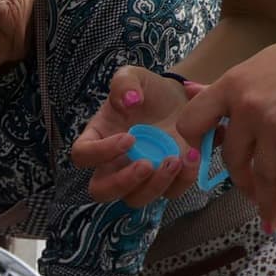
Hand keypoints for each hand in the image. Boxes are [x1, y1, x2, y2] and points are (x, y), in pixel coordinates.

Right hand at [69, 64, 202, 208]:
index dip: (100, 153)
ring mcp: (140, 177)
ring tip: (176, 159)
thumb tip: (128, 101)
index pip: (83, 155)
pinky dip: (182, 180)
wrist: (180, 100)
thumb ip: (124, 83)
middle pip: (101, 191)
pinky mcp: (166, 181)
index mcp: (98, 138)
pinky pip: (170, 193)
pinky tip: (192, 156)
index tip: (129, 138)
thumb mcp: (134, 76)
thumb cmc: (149, 91)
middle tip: (146, 164)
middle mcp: (114, 163)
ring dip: (155, 185)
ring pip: (135, 199)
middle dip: (123, 182)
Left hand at [172, 29, 275, 230]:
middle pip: (233, 157)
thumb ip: (231, 88)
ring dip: (265, 199)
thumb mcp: (262, 64)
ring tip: (267, 215)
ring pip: (263, 174)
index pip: (193, 123)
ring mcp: (274, 124)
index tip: (206, 159)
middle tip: (250, 190)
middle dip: (242, 180)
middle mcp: (247, 106)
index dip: (196, 146)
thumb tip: (191, 91)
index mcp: (233, 85)